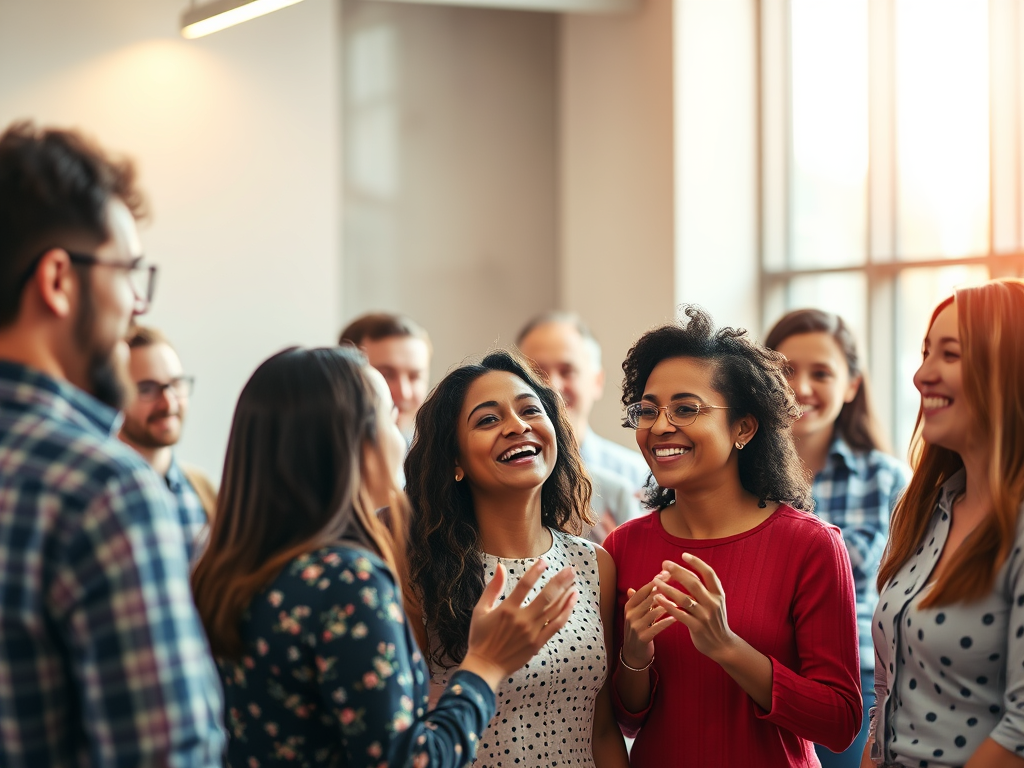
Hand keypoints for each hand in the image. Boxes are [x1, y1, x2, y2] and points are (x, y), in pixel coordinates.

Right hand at [460, 560, 577, 690]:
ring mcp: (532, 632)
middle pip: (547, 595)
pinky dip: (565, 613)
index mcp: (507, 609)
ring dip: (566, 595)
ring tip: (574, 583)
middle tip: (571, 570)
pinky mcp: (538, 643)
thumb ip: (492, 587)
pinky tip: (571, 602)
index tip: (545, 562)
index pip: (525, 584)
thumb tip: (501, 566)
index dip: (536, 571)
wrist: (485, 667)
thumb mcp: (480, 610)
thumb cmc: (480, 637)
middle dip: (561, 581)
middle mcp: (522, 619)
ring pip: (554, 610)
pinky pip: (556, 626)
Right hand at [620, 573, 676, 669]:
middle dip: (664, 589)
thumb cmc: (640, 629)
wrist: (634, 653)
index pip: (643, 590)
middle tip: (679, 583)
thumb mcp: (637, 613)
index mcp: (629, 606)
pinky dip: (667, 621)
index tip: (668, 573)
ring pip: (654, 611)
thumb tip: (647, 581)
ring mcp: (636, 626)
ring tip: (680, 601)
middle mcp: (631, 614)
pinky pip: (657, 627)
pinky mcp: (643, 637)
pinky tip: (676, 617)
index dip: (656, 580)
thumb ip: (642, 599)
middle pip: (649, 598)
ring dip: (668, 605)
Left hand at [653, 554, 736, 661]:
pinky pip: (679, 614)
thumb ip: (706, 588)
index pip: (709, 573)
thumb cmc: (715, 620)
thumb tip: (688, 570)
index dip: (696, 563)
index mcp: (718, 594)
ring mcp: (705, 615)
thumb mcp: (716, 602)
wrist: (722, 645)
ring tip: (655, 581)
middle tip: (664, 564)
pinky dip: (667, 605)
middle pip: (693, 583)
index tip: (683, 555)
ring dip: (667, 588)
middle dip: (677, 571)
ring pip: (683, 598)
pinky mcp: (697, 627)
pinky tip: (657, 598)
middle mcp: (713, 603)